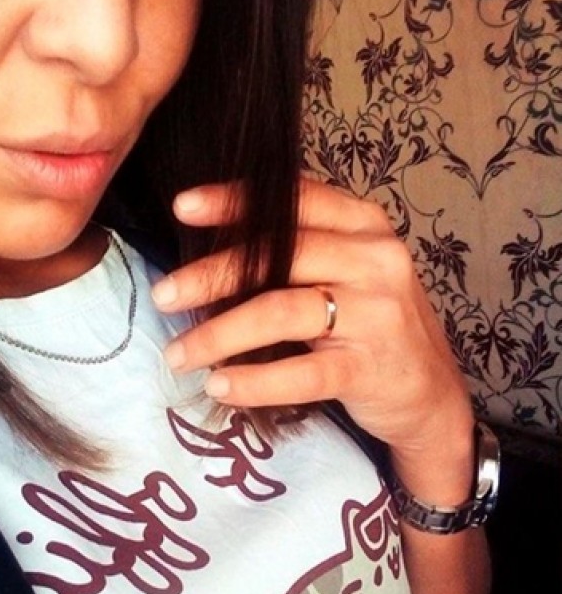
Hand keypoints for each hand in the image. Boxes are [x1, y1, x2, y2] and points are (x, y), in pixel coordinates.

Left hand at [150, 179, 474, 475]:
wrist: (431, 393)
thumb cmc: (374, 323)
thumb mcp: (348, 270)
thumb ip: (298, 249)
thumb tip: (208, 249)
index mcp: (364, 224)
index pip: (294, 200)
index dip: (235, 201)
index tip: (182, 207)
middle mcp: (374, 259)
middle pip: (279, 256)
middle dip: (210, 276)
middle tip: (163, 295)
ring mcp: (377, 313)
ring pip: (280, 312)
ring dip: (218, 334)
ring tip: (177, 353)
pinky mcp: (372, 367)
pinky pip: (301, 373)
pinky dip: (253, 380)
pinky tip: (218, 385)